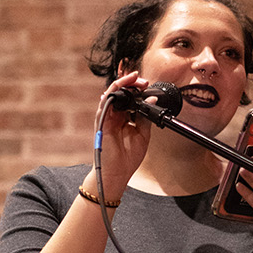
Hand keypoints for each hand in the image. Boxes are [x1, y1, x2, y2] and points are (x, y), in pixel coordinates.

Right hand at [95, 70, 152, 193]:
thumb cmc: (127, 158)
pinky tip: (122, 87)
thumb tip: (151, 100)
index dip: (138, 90)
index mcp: (125, 118)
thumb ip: (145, 117)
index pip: (130, 98)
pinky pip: (106, 102)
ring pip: (112, 94)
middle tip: (143, 81)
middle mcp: (115, 116)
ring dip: (123, 83)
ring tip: (134, 78)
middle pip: (121, 93)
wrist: (117, 173)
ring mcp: (107, 117)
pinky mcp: (102, 121)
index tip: (148, 85)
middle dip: (132, 83)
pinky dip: (113, 92)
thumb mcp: (143, 134)